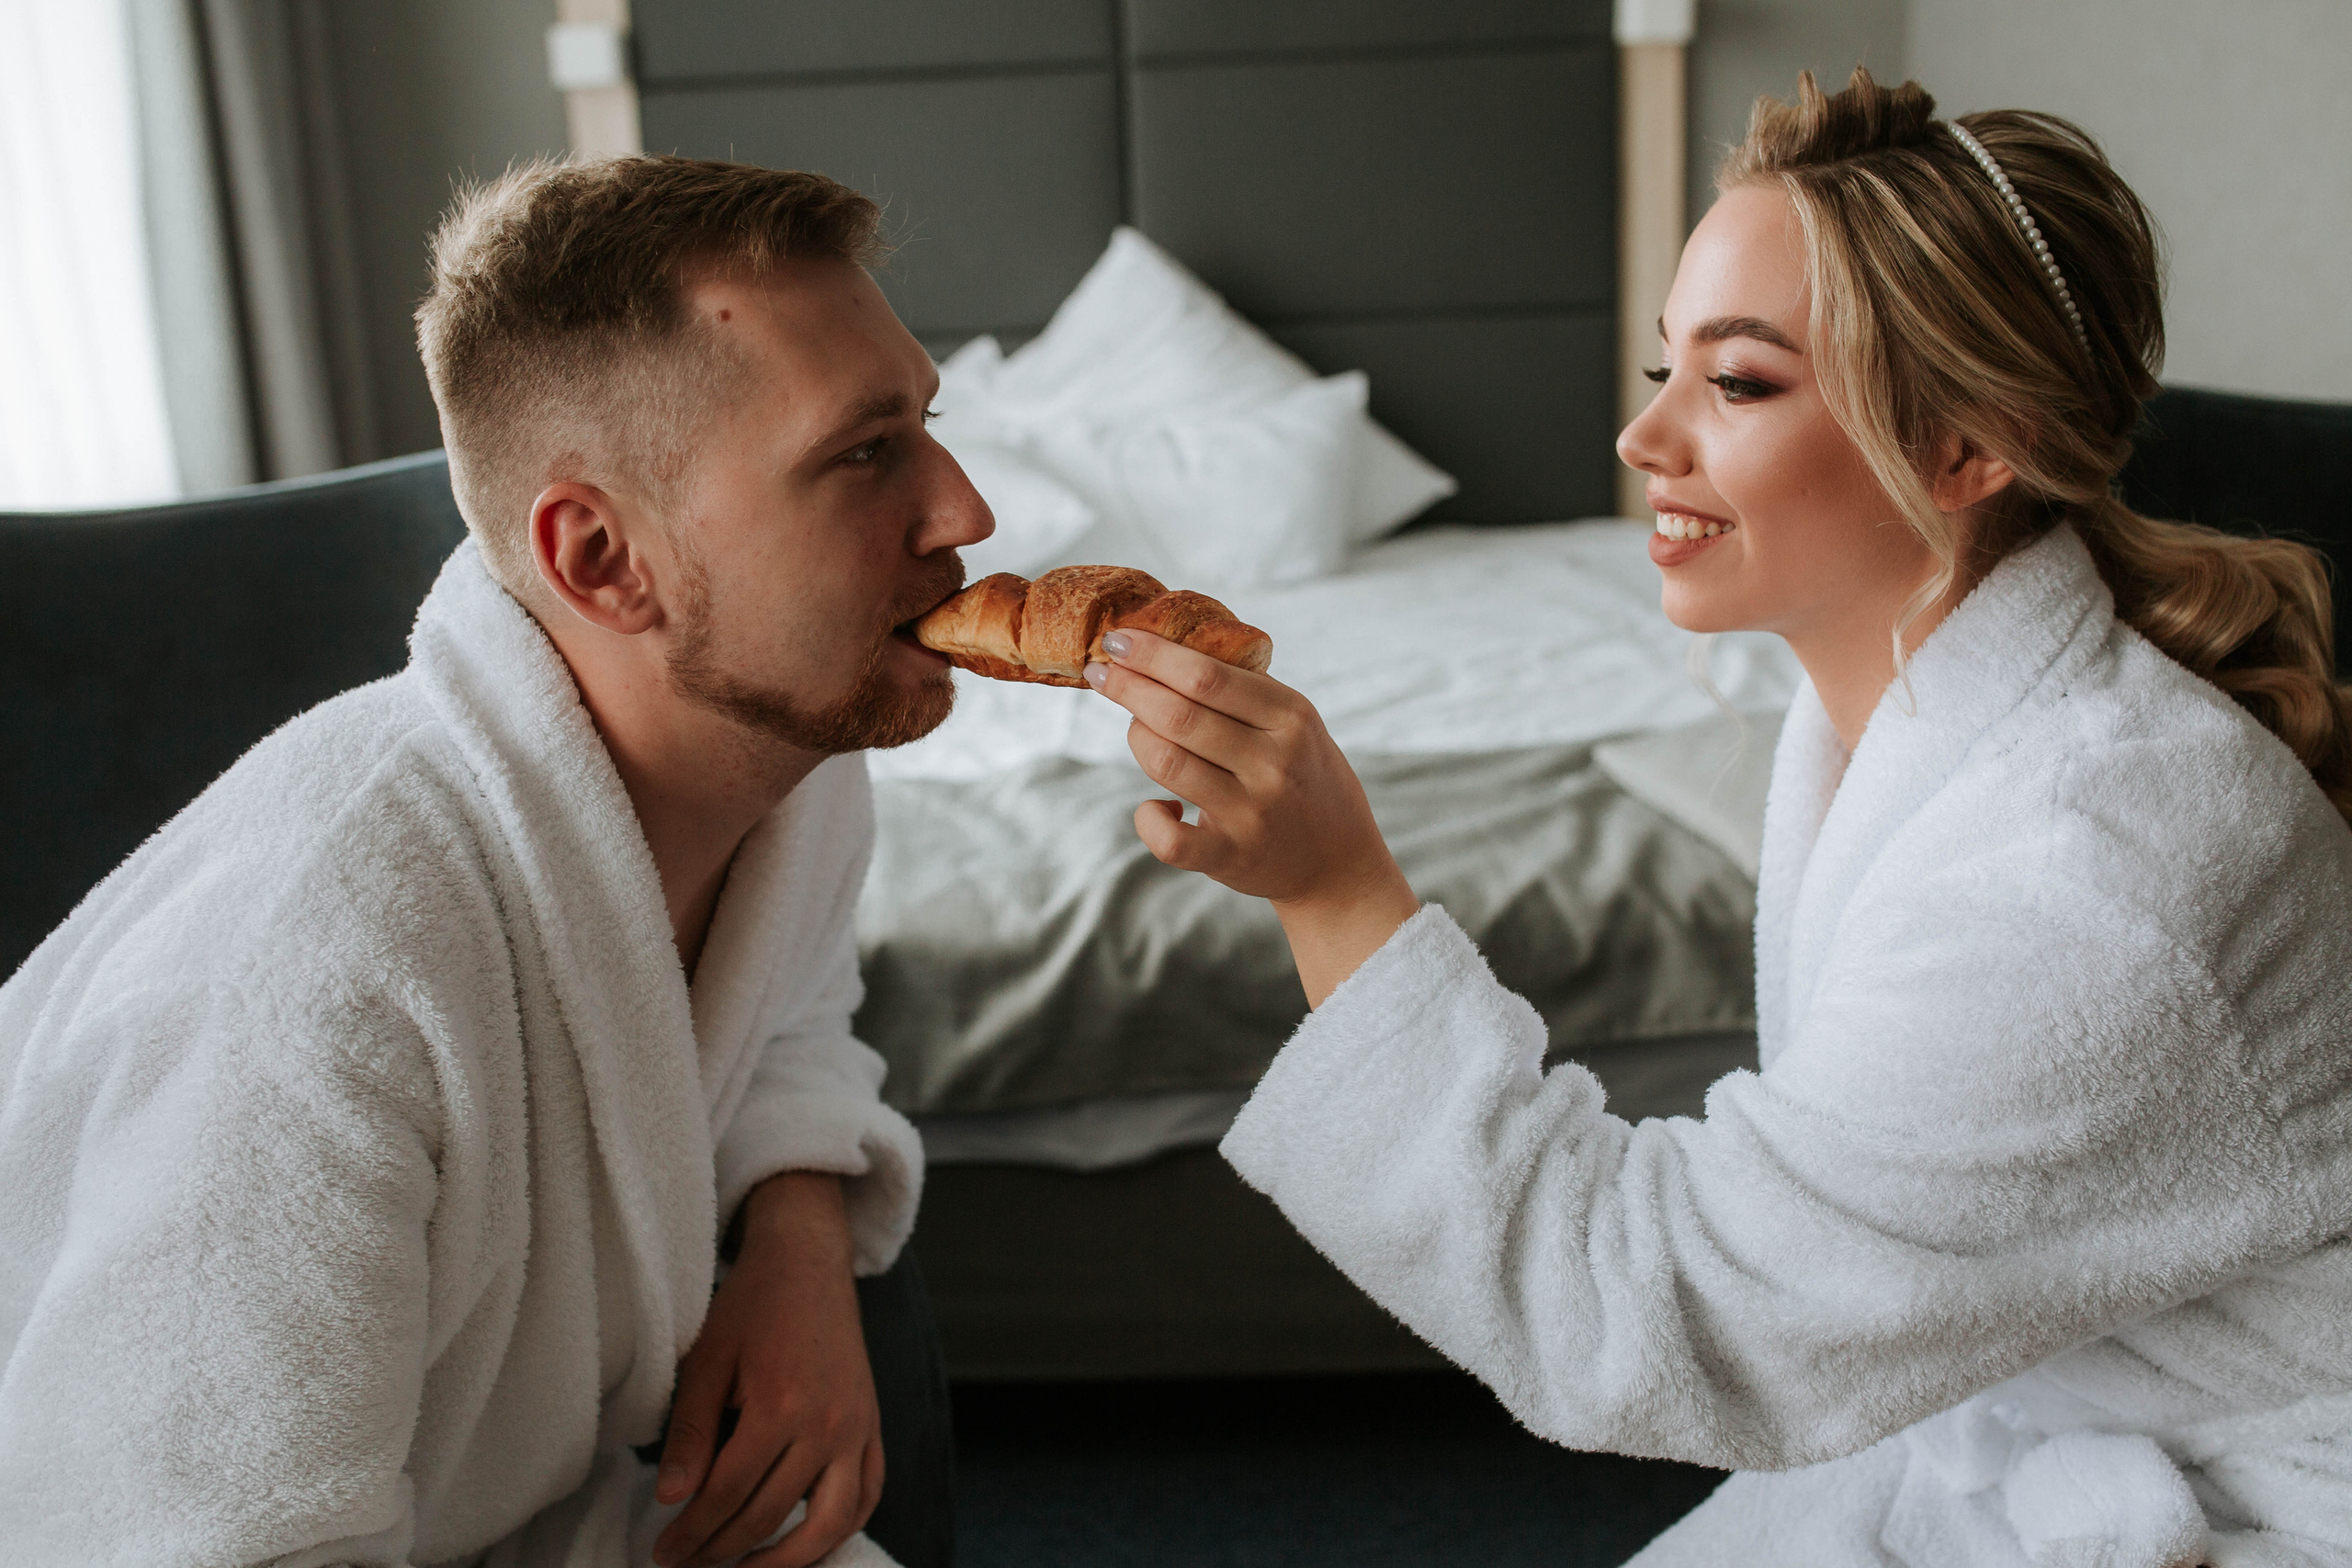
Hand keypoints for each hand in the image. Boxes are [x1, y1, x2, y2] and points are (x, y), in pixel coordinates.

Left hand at [653, 1173, 881, 1567]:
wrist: (808, 1261)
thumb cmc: (752, 1305)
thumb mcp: (707, 1360)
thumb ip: (691, 1433)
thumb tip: (670, 1498)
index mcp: (780, 1405)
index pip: (727, 1493)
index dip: (691, 1531)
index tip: (663, 1552)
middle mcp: (827, 1425)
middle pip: (769, 1515)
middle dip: (720, 1550)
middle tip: (686, 1565)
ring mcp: (857, 1429)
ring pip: (830, 1523)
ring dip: (786, 1561)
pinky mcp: (873, 1427)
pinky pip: (868, 1495)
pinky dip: (841, 1530)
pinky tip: (807, 1545)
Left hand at [1084, 629, 1418, 1005]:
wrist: (1338, 861)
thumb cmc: (1303, 776)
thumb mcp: (1294, 723)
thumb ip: (1243, 690)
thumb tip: (1163, 645)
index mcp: (1291, 716)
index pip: (1207, 676)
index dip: (1152, 654)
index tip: (1118, 640)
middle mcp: (1273, 762)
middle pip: (1179, 714)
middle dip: (1128, 686)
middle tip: (1100, 673)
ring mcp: (1252, 812)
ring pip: (1165, 760)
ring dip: (1136, 737)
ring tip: (1136, 728)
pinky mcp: (1230, 856)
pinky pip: (1168, 839)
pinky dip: (1148, 818)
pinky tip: (1157, 806)